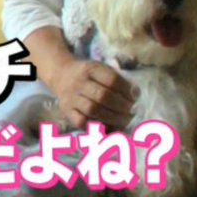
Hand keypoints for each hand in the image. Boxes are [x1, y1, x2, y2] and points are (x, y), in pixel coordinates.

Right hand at [22, 26, 137, 128]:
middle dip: (121, 106)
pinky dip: (96, 126)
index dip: (126, 90)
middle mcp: (78, 82)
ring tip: (124, 121)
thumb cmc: (88, 74)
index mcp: (90, 68)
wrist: (61, 74)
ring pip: (92, 110)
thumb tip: (135, 95)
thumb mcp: (101, 68)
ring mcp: (71, 97)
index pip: (111, 79)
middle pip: (102, 96)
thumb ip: (118, 80)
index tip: (135, 96)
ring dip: (113, 118)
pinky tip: (109, 127)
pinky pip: (81, 122)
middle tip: (131, 111)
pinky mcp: (67, 111)